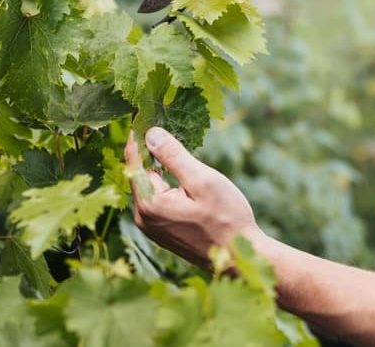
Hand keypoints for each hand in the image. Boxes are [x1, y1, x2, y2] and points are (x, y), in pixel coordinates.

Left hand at [125, 127, 261, 265]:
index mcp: (150, 204)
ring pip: (151, 189)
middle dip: (150, 153)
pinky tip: (182, 179)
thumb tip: (151, 133)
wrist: (240, 257)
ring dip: (160, 171)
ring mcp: (153, 229)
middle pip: (141, 176)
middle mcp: (145, 218)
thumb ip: (174, 156)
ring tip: (173, 149)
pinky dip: (166, 186)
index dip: (137, 138)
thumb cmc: (226, 218)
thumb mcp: (202, 180)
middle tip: (161, 127)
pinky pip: (158, 202)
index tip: (141, 116)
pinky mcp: (163, 234)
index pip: (134, 162)